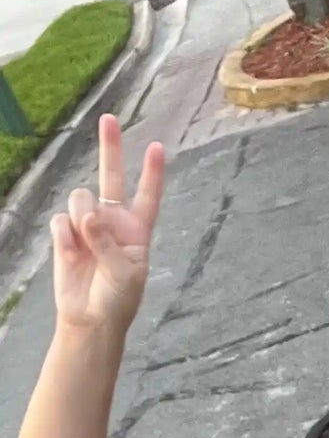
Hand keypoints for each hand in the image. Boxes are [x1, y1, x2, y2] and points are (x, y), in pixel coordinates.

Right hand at [51, 115, 164, 334]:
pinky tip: (72, 256)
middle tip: (109, 119)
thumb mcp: (125, 273)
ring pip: (80, 198)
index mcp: (137, 230)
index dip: (152, 173)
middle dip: (110, 148)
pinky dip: (65, 237)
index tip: (157, 147)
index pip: (148, 196)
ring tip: (85, 244)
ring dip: (82, 217)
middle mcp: (113, 220)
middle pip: (112, 177)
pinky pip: (61, 221)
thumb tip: (87, 215)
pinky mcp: (65, 233)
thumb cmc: (117, 299)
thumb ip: (107, 242)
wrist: (89, 319)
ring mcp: (88, 224)